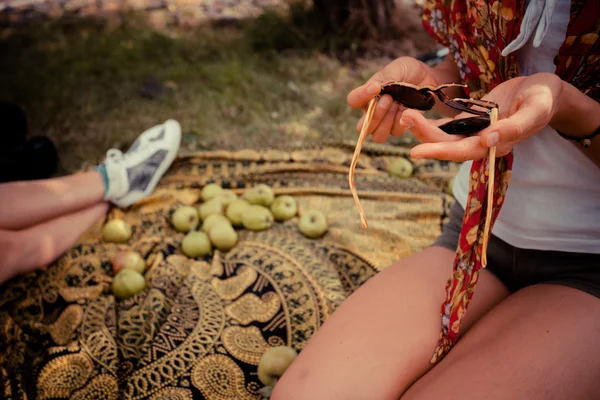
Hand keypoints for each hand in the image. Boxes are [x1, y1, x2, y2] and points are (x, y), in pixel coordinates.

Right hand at [347, 57, 441, 143]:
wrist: (427, 79)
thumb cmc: (408, 71)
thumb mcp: (398, 67)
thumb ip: (386, 77)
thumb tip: (373, 88)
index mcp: (367, 95)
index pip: (353, 100)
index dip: (361, 96)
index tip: (376, 88)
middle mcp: (373, 111)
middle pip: (362, 127)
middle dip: (375, 115)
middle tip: (388, 99)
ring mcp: (385, 122)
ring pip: (377, 136)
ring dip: (387, 122)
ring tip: (398, 105)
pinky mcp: (399, 127)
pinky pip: (395, 132)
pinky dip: (401, 121)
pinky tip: (408, 109)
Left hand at [404, 72, 563, 161]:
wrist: (545, 91)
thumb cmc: (544, 99)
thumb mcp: (535, 109)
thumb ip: (515, 127)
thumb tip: (489, 140)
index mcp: (497, 145)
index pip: (463, 152)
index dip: (439, 151)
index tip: (416, 150)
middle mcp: (482, 143)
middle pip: (448, 145)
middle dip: (424, 136)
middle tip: (404, 119)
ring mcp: (475, 133)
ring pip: (444, 136)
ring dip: (424, 128)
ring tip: (405, 114)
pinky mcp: (471, 122)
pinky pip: (447, 126)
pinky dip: (431, 123)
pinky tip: (413, 117)